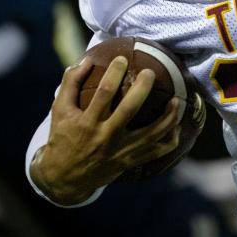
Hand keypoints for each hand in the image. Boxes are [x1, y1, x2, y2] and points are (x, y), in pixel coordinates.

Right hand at [33, 56, 179, 204]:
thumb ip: (71, 83)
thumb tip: (86, 60)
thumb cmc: (63, 137)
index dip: (114, 74)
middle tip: (150, 72)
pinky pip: (155, 152)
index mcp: (87, 122)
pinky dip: (170, 140)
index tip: (122, 59)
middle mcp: (105, 137)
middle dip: (142, 89)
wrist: (64, 178)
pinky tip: (177, 127)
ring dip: (167, 117)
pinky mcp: (129, 161)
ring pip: (150, 134)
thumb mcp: (59, 110)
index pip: (103, 93)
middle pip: (129, 110)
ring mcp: (119, 151)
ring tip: (176, 101)